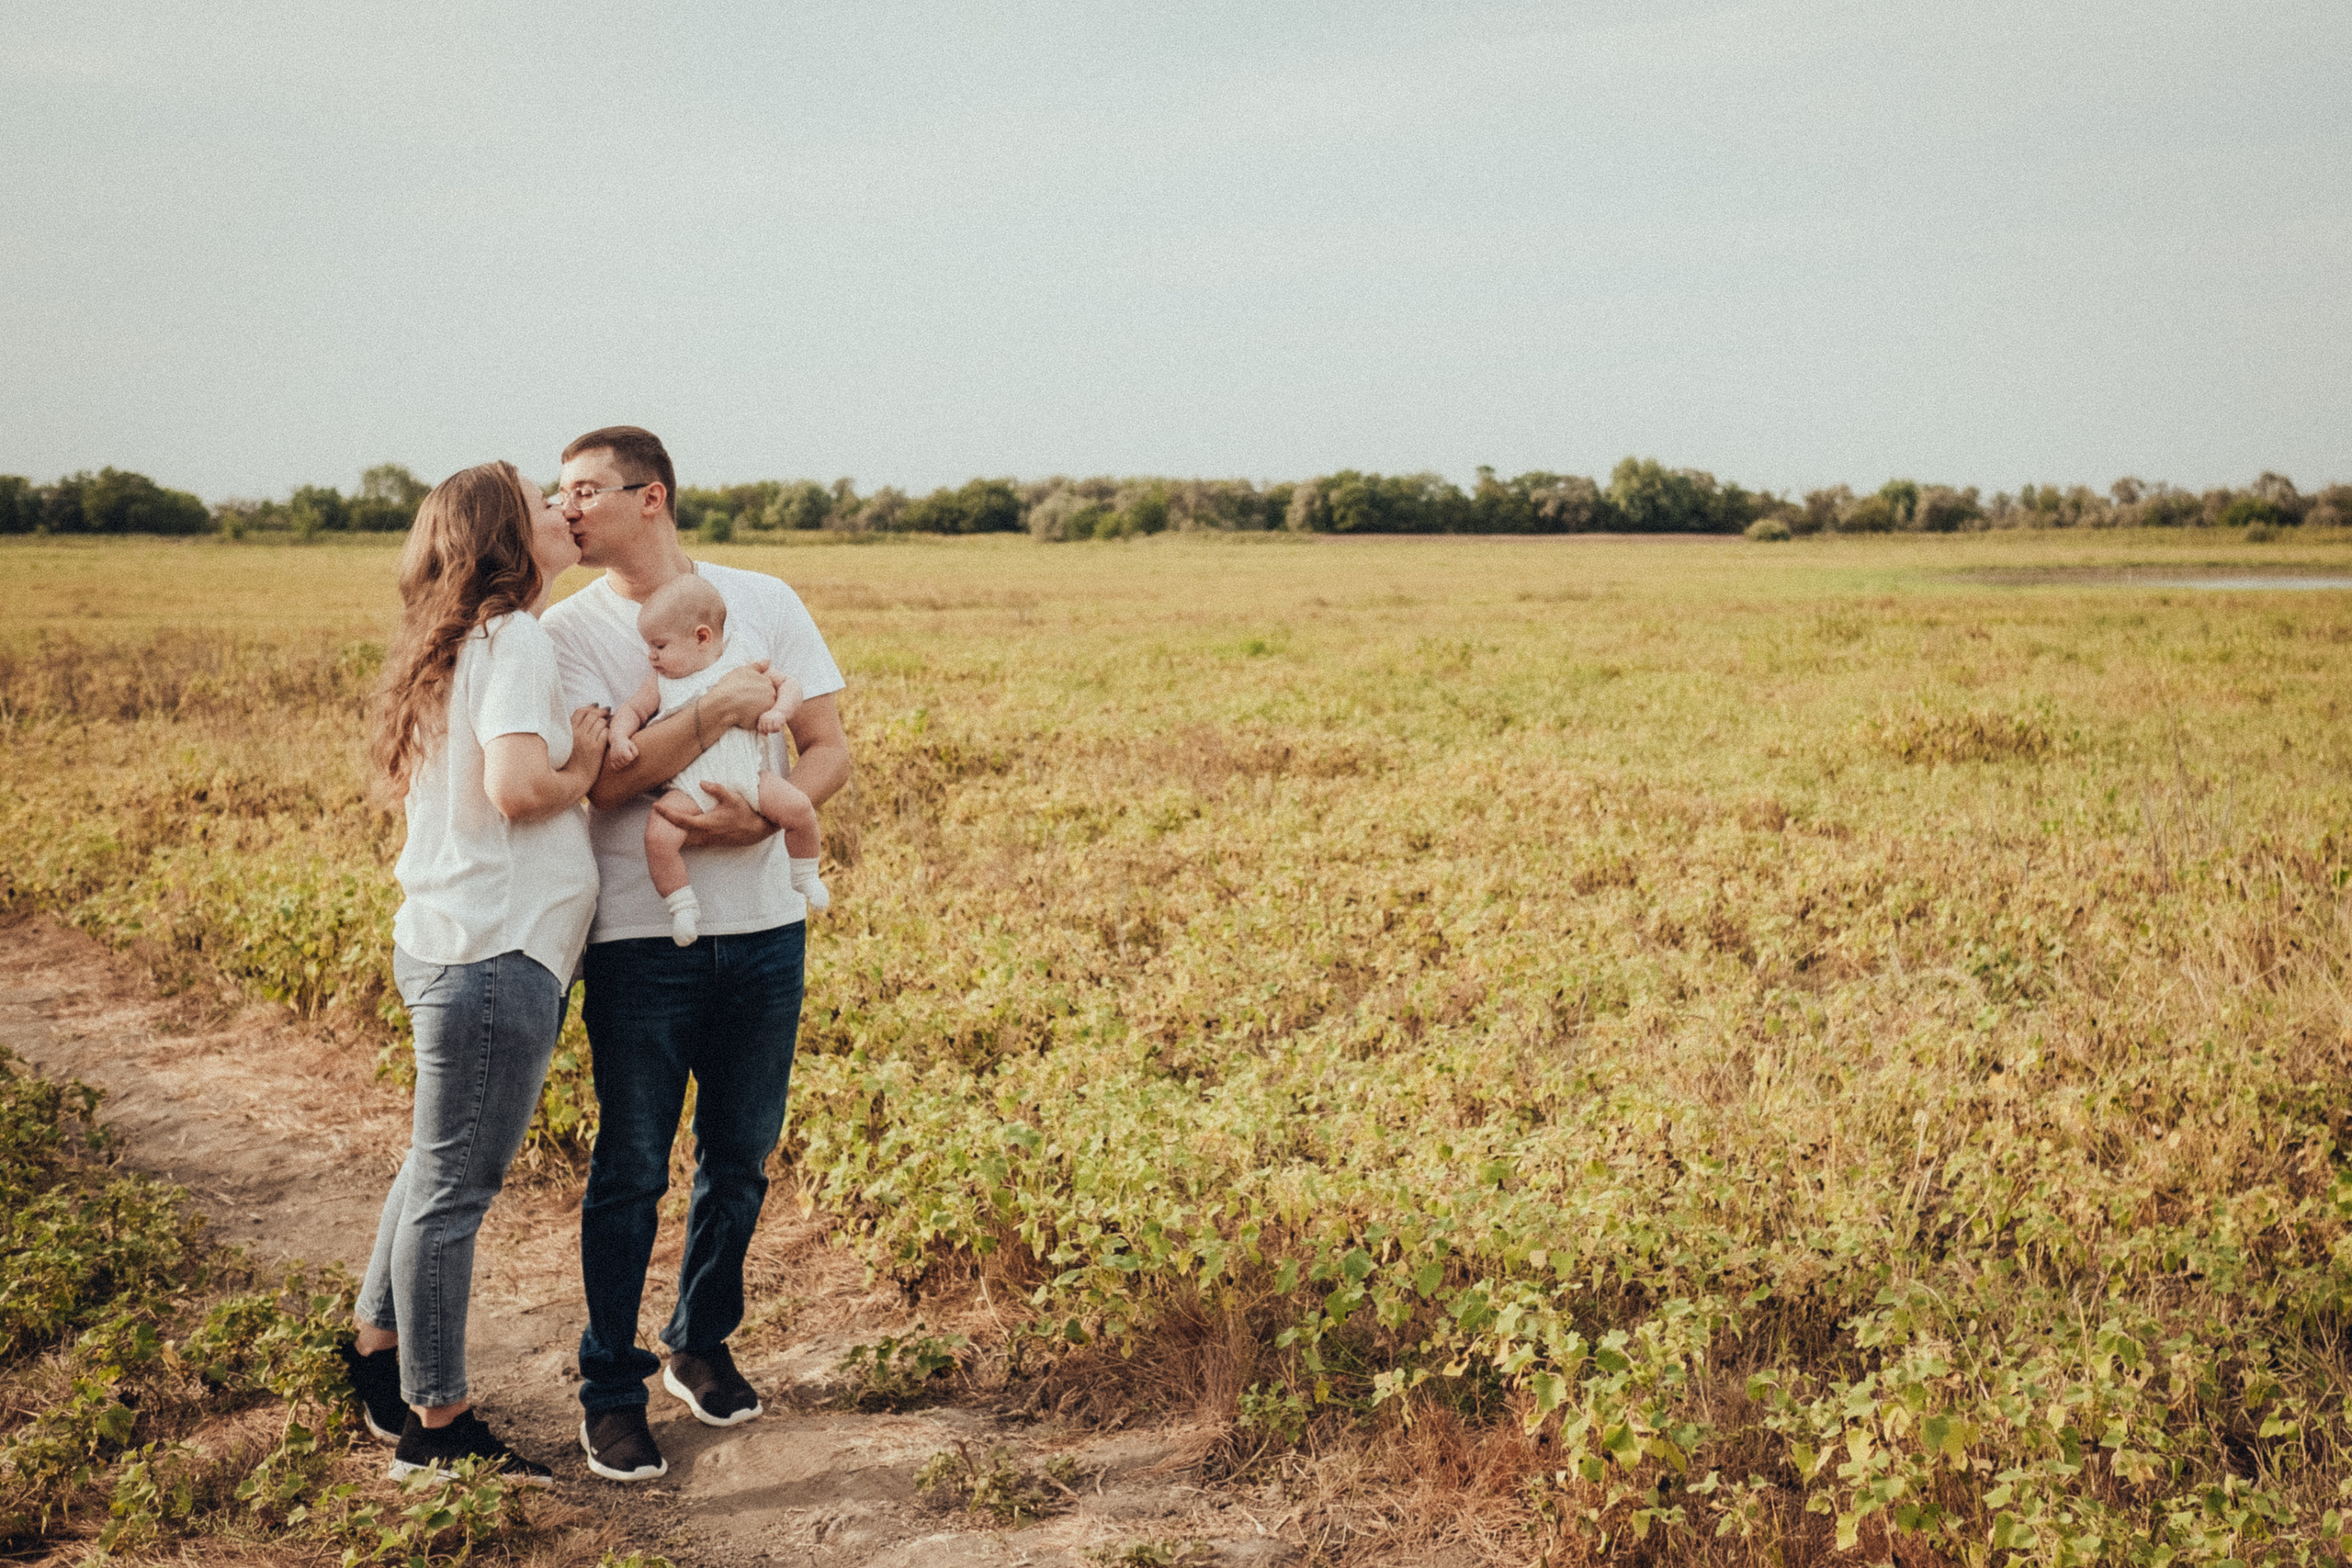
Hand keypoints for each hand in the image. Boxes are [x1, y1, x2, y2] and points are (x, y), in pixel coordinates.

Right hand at [567, 705, 609, 765]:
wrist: (574, 780)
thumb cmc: (571, 763)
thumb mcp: (566, 744)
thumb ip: (573, 731)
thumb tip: (582, 719)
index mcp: (568, 731)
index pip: (580, 711)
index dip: (590, 707)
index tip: (596, 707)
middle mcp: (577, 734)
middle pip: (592, 714)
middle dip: (601, 712)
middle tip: (607, 712)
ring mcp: (587, 740)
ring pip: (601, 722)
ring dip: (607, 720)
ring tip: (610, 721)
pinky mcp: (597, 748)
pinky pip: (606, 732)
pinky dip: (610, 731)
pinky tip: (611, 733)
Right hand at [610, 732, 639, 764]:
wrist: (616, 740)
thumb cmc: (626, 743)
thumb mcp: (632, 745)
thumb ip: (635, 752)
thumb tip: (633, 759)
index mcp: (623, 751)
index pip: (630, 759)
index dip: (632, 758)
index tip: (631, 754)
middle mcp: (618, 755)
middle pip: (626, 763)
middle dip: (629, 761)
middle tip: (628, 757)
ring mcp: (614, 757)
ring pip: (621, 766)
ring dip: (624, 764)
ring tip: (625, 759)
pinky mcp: (611, 759)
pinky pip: (614, 767)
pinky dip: (618, 767)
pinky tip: (620, 763)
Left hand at [651, 781, 778, 847]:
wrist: (756, 830)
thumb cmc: (744, 813)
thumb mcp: (732, 798)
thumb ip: (717, 789)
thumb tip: (701, 782)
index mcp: (706, 823)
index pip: (681, 820)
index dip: (667, 814)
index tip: (656, 806)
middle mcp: (703, 834)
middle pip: (677, 832)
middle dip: (664, 824)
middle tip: (651, 815)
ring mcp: (706, 840)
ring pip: (683, 837)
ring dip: (671, 830)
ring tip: (660, 821)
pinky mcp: (710, 841)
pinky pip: (690, 839)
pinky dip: (681, 834)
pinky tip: (677, 829)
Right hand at [707, 661, 785, 729]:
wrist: (722, 704)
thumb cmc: (730, 686)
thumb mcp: (742, 671)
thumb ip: (757, 666)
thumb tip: (768, 660)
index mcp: (767, 680)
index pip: (766, 686)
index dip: (754, 690)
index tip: (743, 691)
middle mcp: (771, 693)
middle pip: (767, 697)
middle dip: (758, 699)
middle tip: (742, 699)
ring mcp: (768, 707)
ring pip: (764, 708)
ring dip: (756, 709)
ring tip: (742, 707)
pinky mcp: (763, 718)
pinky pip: (759, 719)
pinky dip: (753, 718)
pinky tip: (743, 715)